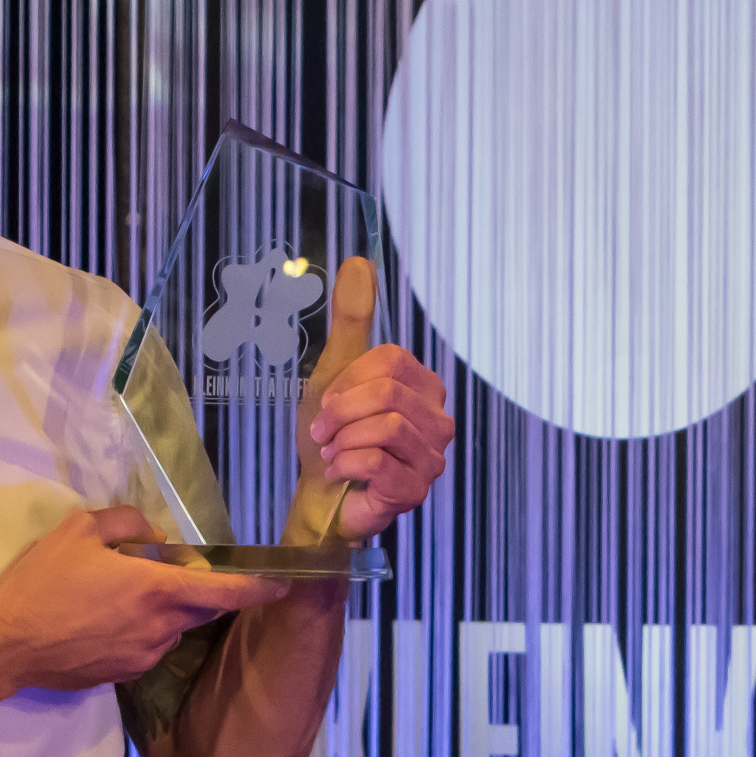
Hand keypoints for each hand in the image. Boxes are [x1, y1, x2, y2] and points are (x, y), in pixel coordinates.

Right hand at [0, 507, 285, 691]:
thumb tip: (155, 535)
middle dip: (199, 587)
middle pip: (202, 606)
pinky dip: (142, 629)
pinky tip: (104, 619)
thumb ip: (129, 523)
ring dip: (164, 609)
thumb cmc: (42, 583)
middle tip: (166, 568)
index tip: (284, 584)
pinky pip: (150, 645)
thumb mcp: (80, 530)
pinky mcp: (125, 674)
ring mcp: (145, 655)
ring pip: (174, 626)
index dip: (260, 588)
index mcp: (157, 590)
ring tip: (120, 594)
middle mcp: (161, 627)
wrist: (5, 646)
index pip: (226, 590)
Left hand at [292, 259, 454, 542]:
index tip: (328, 403)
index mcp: (424, 387)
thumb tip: (360, 260)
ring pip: (387, 426)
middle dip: (342, 412)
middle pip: (389, 393)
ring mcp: (432, 458)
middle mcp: (438, 420)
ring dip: (344, 438)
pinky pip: (378, 462)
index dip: (349, 380)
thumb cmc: (330, 437)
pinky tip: (340, 471)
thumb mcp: (334, 370)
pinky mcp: (417, 490)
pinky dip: (346, 464)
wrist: (317, 496)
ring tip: (334, 451)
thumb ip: (352, 318)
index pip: (391, 362)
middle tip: (324, 430)